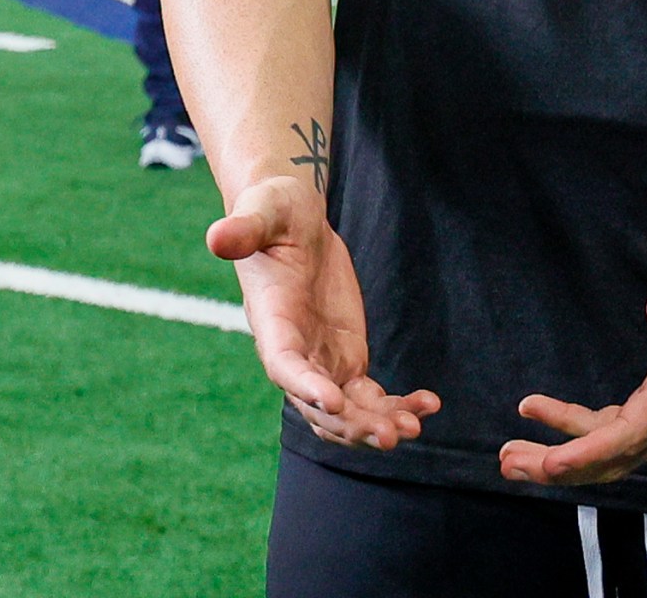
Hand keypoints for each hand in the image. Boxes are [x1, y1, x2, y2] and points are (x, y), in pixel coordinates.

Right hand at [206, 174, 437, 449]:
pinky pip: (369, 396)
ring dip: (376, 425)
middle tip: (391, 433)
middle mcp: (293, 354)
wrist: (293, 221)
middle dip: (351, 424)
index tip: (334, 400)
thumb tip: (217, 237)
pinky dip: (396, 405)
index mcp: (271, 323)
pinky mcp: (346, 359)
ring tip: (413, 428)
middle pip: (318, 405)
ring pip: (346, 411)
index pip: (284, 365)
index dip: (305, 386)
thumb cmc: (273, 212)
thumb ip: (244, 228)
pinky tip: (428, 405)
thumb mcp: (262, 212)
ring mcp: (321, 362)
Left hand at [499, 243, 646, 487]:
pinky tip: (548, 416)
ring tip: (515, 452)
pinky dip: (581, 433)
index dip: (586, 453)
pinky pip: (619, 432)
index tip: (547, 461)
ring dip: (566, 458)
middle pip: (616, 458)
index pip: (629, 435)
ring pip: (615, 453)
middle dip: (562, 468)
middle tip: (509, 462)